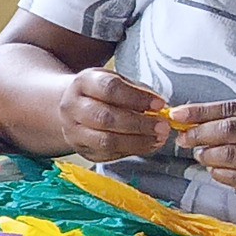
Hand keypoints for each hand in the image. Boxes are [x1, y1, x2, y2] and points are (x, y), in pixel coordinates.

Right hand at [55, 69, 169, 159]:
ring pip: (105, 140)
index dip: (137, 98)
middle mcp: (73, 106)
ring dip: (137, 141)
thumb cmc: (101, 94)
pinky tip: (147, 145)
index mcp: (84, 82)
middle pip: (105, 117)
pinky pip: (108, 154)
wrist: (74, 108)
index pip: (110, 89)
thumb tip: (159, 107)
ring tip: (158, 139)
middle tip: (162, 126)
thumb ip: (137, 92)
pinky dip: (132, 151)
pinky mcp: (82, 149)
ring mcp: (74, 131)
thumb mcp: (117, 82)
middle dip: (139, 124)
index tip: (159, 104)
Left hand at [171, 99, 235, 217]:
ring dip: (209, 155)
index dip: (202, 111)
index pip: (234, 107)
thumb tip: (195, 121)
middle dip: (200, 133)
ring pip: (231, 154)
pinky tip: (215, 171)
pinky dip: (220, 174)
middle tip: (185, 140)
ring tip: (201, 156)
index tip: (178, 115)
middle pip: (229, 129)